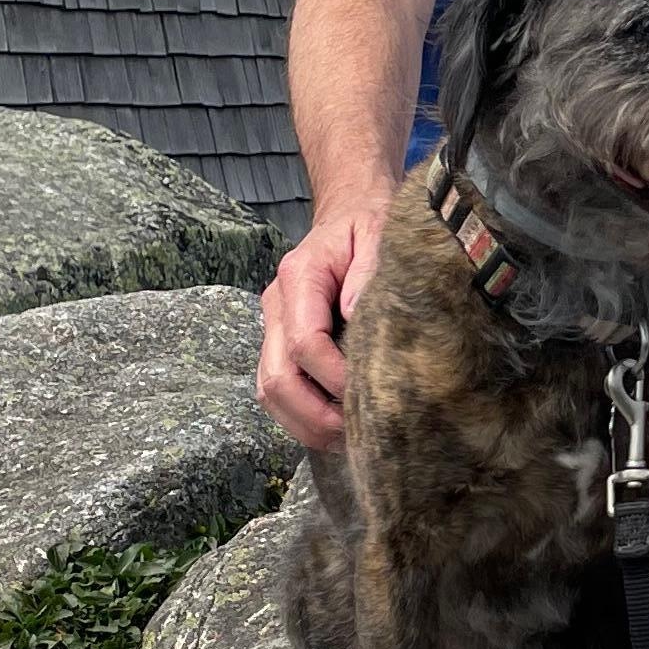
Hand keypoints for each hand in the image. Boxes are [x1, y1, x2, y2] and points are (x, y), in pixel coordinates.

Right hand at [258, 202, 385, 446]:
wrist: (350, 210)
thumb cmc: (368, 222)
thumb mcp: (378, 233)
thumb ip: (369, 271)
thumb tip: (358, 316)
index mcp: (299, 278)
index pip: (303, 344)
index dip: (334, 378)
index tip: (370, 394)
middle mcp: (277, 306)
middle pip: (277, 378)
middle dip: (314, 415)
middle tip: (356, 435)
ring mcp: (274, 327)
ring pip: (270, 391)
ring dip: (306, 423)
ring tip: (347, 439)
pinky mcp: (281, 343)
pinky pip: (279, 390)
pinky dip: (303, 416)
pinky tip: (336, 427)